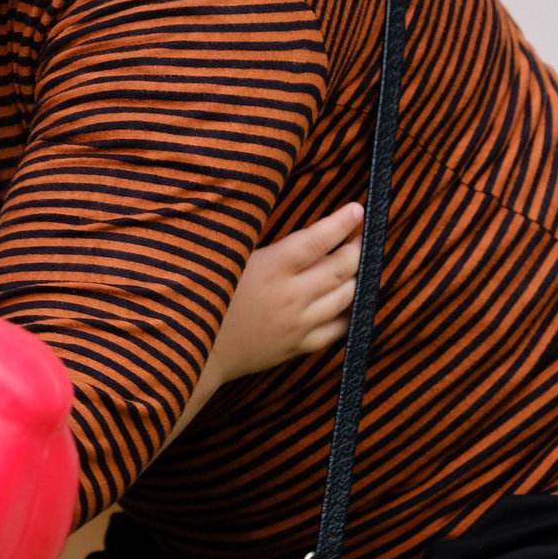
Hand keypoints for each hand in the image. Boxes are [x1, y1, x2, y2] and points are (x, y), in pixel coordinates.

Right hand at [209, 202, 363, 382]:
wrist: (195, 348)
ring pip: (345, 298)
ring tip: (358, 265)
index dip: (342, 223)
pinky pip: (337, 331)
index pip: (319, 239)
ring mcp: (298, 324)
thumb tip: (296, 229)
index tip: (357, 210)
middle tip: (361, 237)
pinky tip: (350, 303)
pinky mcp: (298, 347)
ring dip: (357, 278)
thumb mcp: (229, 259)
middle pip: (340, 268)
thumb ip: (265, 245)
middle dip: (356, 249)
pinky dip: (349, 314)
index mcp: (272, 267)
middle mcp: (291, 296)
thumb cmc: (206, 295)